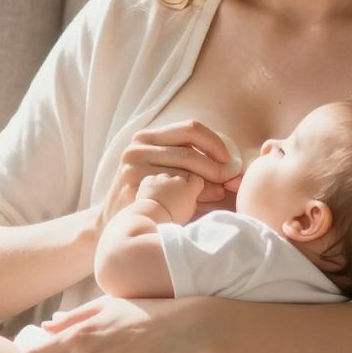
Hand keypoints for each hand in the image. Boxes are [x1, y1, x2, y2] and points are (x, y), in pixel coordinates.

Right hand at [99, 120, 242, 227]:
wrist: (116, 223)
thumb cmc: (151, 197)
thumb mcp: (167, 172)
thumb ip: (196, 168)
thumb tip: (234, 172)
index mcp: (148, 137)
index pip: (190, 128)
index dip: (215, 142)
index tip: (229, 160)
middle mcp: (138, 148)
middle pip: (190, 151)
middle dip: (216, 167)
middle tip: (230, 181)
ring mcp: (133, 168)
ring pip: (184, 170)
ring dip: (209, 182)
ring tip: (219, 192)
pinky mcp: (134, 188)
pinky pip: (174, 189)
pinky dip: (195, 195)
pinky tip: (202, 203)